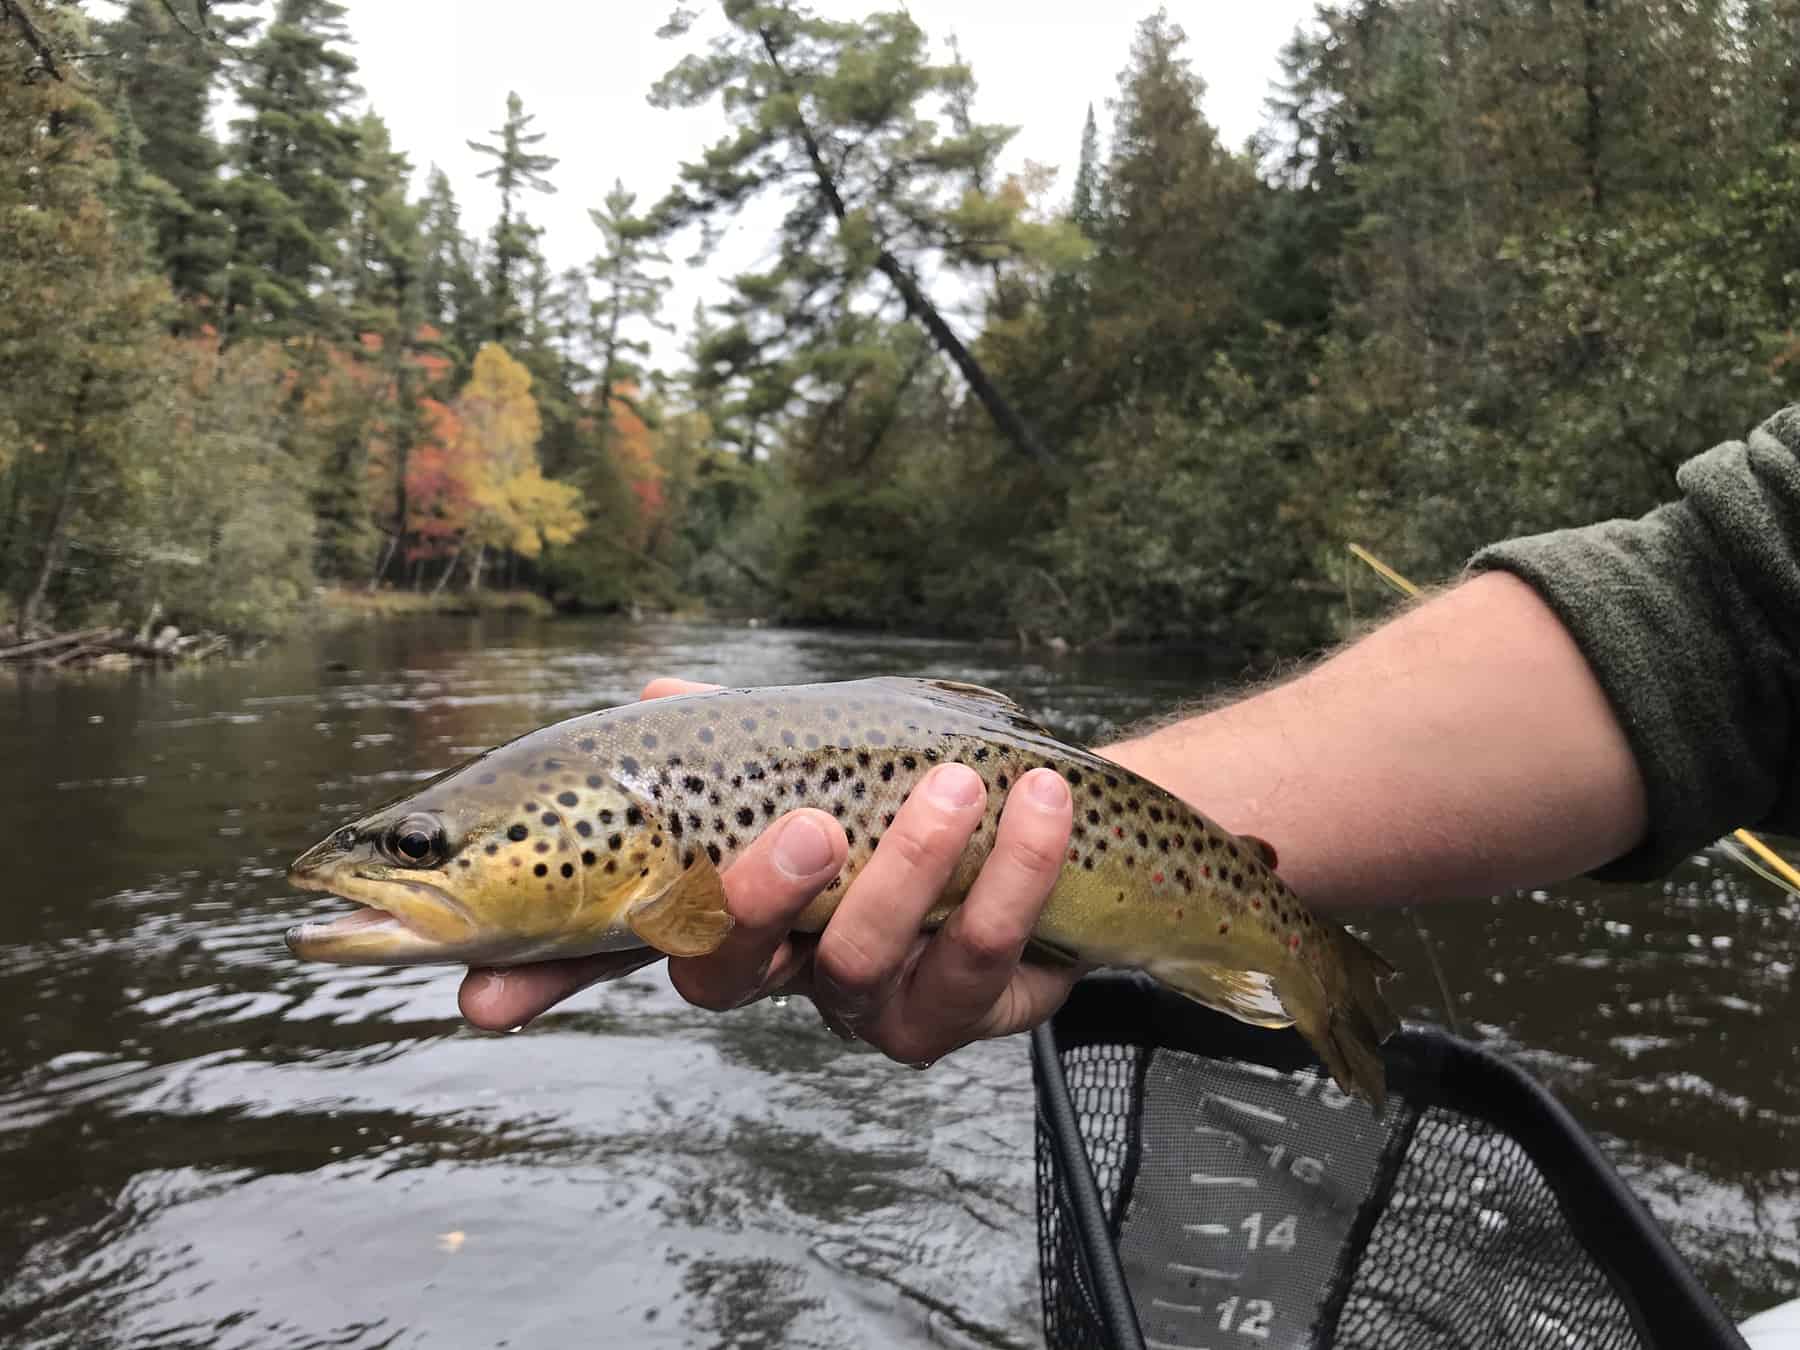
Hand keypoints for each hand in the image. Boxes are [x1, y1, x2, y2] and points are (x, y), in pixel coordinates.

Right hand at [458, 677, 1082, 1064]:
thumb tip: (652, 695)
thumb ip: (728, 728)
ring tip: (960, 787)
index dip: (543, 976)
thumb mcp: (816, 748)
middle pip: (728, 969)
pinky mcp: (954, 1014)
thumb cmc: (905, 789)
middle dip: (758, 902)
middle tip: (809, 827)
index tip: (481, 996)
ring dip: (911, 868)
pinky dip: (1011, 881)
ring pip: (862, 960)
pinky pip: (976, 963)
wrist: (1048, 831)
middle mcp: (778, 967)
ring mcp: (863, 1000)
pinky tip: (1038, 808)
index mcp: (723, 902)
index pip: (614, 948)